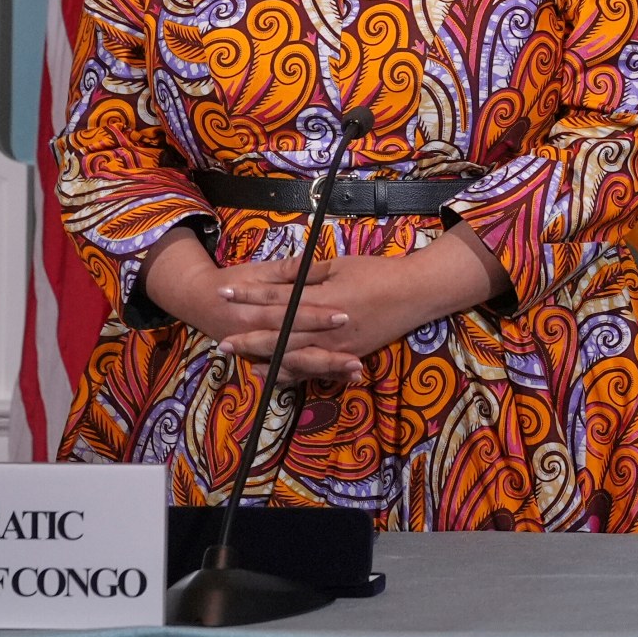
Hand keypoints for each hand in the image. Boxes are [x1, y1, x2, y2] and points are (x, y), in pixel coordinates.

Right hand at [139, 229, 361, 383]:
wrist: (198, 301)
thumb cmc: (233, 282)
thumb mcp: (256, 271)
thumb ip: (285, 270)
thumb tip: (311, 263)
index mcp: (252, 313)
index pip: (289, 317)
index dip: (316, 317)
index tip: (345, 315)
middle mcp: (257, 340)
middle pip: (295, 350)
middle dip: (326, 356)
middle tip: (357, 358)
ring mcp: (260, 354)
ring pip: (296, 366)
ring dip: (326, 370)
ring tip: (355, 371)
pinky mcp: (267, 359)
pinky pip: (292, 372)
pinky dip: (316, 375)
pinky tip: (343, 378)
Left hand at [200, 223, 507, 383]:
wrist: (415, 293)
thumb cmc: (378, 273)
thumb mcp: (340, 265)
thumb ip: (307, 274)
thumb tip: (280, 276)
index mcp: (321, 298)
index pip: (277, 297)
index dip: (249, 295)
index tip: (224, 292)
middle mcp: (325, 327)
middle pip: (279, 332)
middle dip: (248, 336)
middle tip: (222, 341)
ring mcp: (336, 345)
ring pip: (292, 354)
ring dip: (265, 357)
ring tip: (242, 360)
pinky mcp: (347, 355)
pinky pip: (314, 368)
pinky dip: (292, 371)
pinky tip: (275, 372)